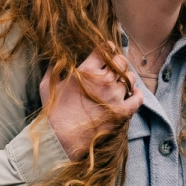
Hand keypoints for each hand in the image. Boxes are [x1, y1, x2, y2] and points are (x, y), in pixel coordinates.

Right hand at [41, 46, 142, 160]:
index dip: (107, 48)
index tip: (107, 50)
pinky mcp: (122, 112)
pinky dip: (137, 94)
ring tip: (121, 83)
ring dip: (126, 79)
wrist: (61, 138)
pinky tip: (133, 94)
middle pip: (121, 61)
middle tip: (115, 68)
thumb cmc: (53, 112)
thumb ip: (53, 69)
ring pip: (130, 78)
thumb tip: (54, 60)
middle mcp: (104, 80)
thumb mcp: (48, 86)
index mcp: (86, 70)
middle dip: (118, 62)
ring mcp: (114, 96)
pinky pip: (138, 98)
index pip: (104, 50)